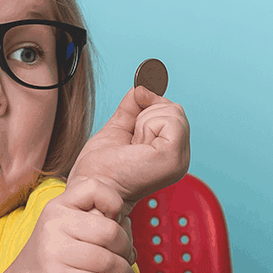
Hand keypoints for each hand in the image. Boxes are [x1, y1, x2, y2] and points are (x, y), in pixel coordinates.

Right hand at [2, 176, 139, 272]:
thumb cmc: (50, 261)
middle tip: (129, 260)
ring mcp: (53, 253)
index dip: (114, 202)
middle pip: (110, 231)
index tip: (117, 222)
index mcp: (55, 208)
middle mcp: (52, 226)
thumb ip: (86, 219)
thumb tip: (126, 220)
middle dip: (127, 249)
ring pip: (109, 261)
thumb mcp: (59, 230)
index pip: (94, 188)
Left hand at [68, 86, 189, 208]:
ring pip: (172, 111)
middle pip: (174, 108)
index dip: (149, 107)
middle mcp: (181, 158)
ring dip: (144, 122)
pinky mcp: (173, 157)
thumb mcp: (118, 129)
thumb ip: (132, 108)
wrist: (91, 185)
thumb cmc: (100, 169)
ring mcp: (180, 159)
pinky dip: (147, 126)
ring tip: (133, 147)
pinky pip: (169, 119)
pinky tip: (137, 146)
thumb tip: (141, 88)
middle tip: (131, 142)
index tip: (133, 118)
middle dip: (145, 116)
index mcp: (170, 153)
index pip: (172, 112)